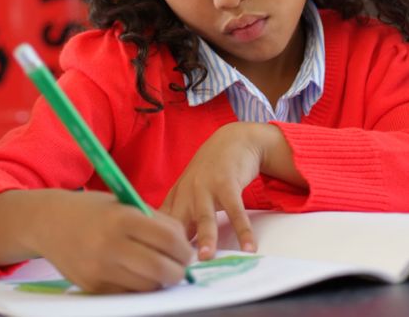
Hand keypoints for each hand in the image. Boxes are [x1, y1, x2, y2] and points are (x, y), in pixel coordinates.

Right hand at [25, 190, 193, 293]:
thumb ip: (155, 221)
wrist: (48, 222)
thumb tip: (184, 245)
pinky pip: (127, 292)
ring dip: (160, 281)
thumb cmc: (93, 211)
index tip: (187, 251)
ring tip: (159, 268)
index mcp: (123, 219)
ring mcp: (100, 269)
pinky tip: (136, 273)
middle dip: (178, 270)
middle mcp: (110, 245)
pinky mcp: (92, 286)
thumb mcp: (125, 204)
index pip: (168, 239)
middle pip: (161, 268)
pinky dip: (138, 286)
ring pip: (147, 285)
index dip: (184, 248)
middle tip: (180, 266)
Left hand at [160, 121, 280, 259]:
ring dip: (206, 237)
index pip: (162, 226)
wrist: (232, 140)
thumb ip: (182, 218)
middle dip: (175, 244)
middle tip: (176, 268)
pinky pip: (236, 210)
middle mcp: (186, 193)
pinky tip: (249, 247)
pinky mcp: (227, 182)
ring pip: (204, 216)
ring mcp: (206, 186)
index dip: (159, 245)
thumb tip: (172, 250)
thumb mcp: (190, 193)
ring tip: (207, 258)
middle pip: (178, 222)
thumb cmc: (210, 172)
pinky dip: (243, 229)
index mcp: (175, 198)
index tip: (160, 266)